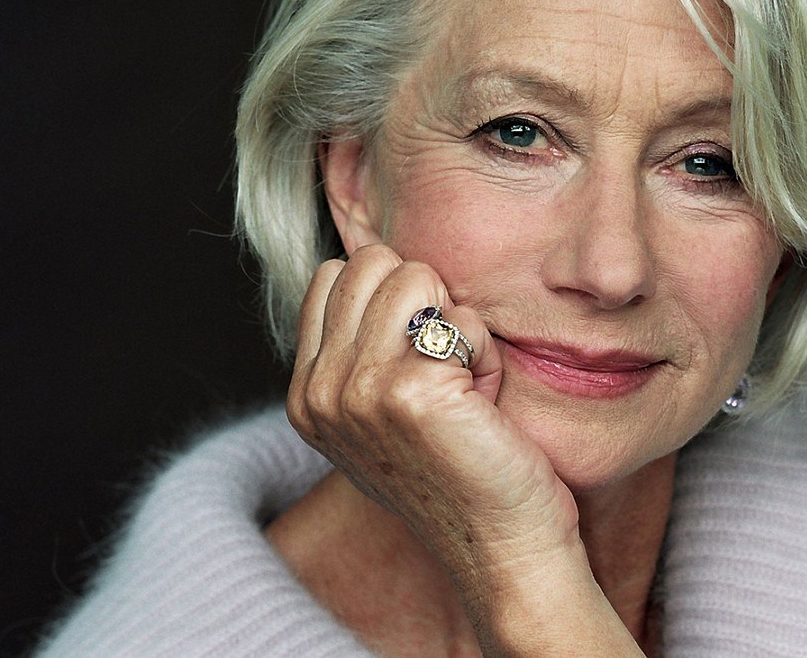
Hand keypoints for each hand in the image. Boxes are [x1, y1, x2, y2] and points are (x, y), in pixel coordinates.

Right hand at [286, 244, 578, 585]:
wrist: (500, 543)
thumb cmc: (461, 467)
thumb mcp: (385, 408)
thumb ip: (362, 348)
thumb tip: (371, 268)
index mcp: (306, 393)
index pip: (335, 274)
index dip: (394, 299)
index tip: (418, 361)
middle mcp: (319, 390)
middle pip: (372, 263)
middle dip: (423, 303)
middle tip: (445, 371)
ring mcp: (358, 389)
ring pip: (414, 275)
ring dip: (455, 325)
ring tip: (463, 385)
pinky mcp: (409, 390)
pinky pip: (463, 318)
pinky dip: (485, 352)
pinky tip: (482, 402)